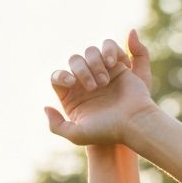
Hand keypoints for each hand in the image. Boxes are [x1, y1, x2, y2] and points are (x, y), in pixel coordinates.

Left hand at [45, 30, 156, 145]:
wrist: (135, 123)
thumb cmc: (108, 130)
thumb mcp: (77, 135)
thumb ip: (56, 126)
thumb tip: (46, 107)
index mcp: (73, 98)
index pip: (57, 77)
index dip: (61, 75)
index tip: (71, 82)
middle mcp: (86, 84)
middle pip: (74, 60)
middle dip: (81, 70)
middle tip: (94, 87)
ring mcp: (102, 72)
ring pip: (90, 52)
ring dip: (95, 63)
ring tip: (105, 81)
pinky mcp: (118, 65)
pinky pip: (108, 46)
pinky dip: (109, 51)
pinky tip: (113, 65)